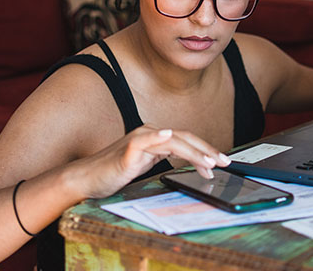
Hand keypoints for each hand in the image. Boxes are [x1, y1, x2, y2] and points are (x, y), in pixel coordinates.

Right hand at [67, 125, 230, 198]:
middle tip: (224, 162)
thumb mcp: (145, 166)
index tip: (221, 161)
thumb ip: (163, 159)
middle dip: (207, 150)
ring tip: (209, 163)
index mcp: (154, 138)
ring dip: (194, 152)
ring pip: (172, 141)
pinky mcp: (128, 149)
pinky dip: (157, 137)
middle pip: (184, 138)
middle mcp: (149, 134)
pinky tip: (168, 135)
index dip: (205, 149)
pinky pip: (146, 140)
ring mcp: (139, 139)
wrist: (88, 179)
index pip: (186, 141)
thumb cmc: (115, 174)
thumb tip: (191, 163)